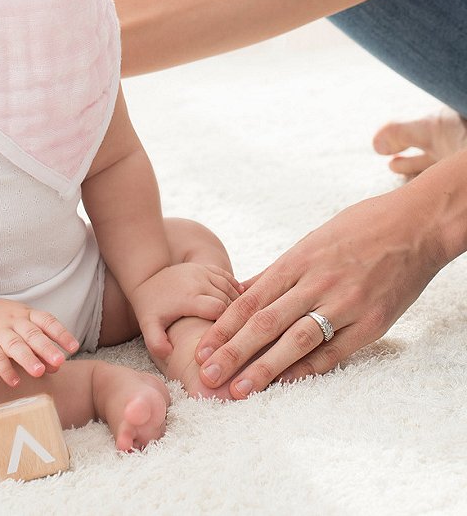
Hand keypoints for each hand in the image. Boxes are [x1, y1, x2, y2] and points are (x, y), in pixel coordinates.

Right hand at [0, 299, 79, 386]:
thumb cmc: (4, 322)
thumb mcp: (23, 324)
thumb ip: (40, 343)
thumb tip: (58, 365)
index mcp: (27, 315)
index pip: (47, 321)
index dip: (61, 334)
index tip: (74, 348)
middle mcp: (14, 322)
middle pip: (32, 334)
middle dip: (46, 348)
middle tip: (59, 362)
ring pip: (14, 345)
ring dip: (27, 358)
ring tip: (39, 372)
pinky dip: (4, 369)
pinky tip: (14, 381)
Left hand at [130, 263, 241, 360]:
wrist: (146, 280)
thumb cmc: (150, 308)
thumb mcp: (149, 325)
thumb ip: (156, 342)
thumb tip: (168, 354)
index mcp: (188, 296)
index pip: (218, 309)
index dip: (227, 325)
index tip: (230, 340)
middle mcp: (197, 280)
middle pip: (228, 299)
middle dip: (235, 317)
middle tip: (242, 335)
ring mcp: (202, 271)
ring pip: (231, 287)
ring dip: (238, 304)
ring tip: (243, 323)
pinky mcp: (205, 267)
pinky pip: (227, 277)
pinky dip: (237, 290)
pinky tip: (241, 304)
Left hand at [193, 190, 444, 397]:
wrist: (414, 225)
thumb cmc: (359, 228)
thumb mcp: (311, 240)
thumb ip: (277, 272)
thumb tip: (240, 291)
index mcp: (297, 260)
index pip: (251, 299)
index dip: (223, 326)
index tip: (201, 349)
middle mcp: (316, 282)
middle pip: (266, 321)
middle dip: (233, 351)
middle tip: (207, 375)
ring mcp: (345, 303)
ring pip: (296, 339)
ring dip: (265, 367)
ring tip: (240, 389)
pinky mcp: (373, 322)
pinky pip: (335, 351)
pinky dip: (308, 369)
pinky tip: (286, 384)